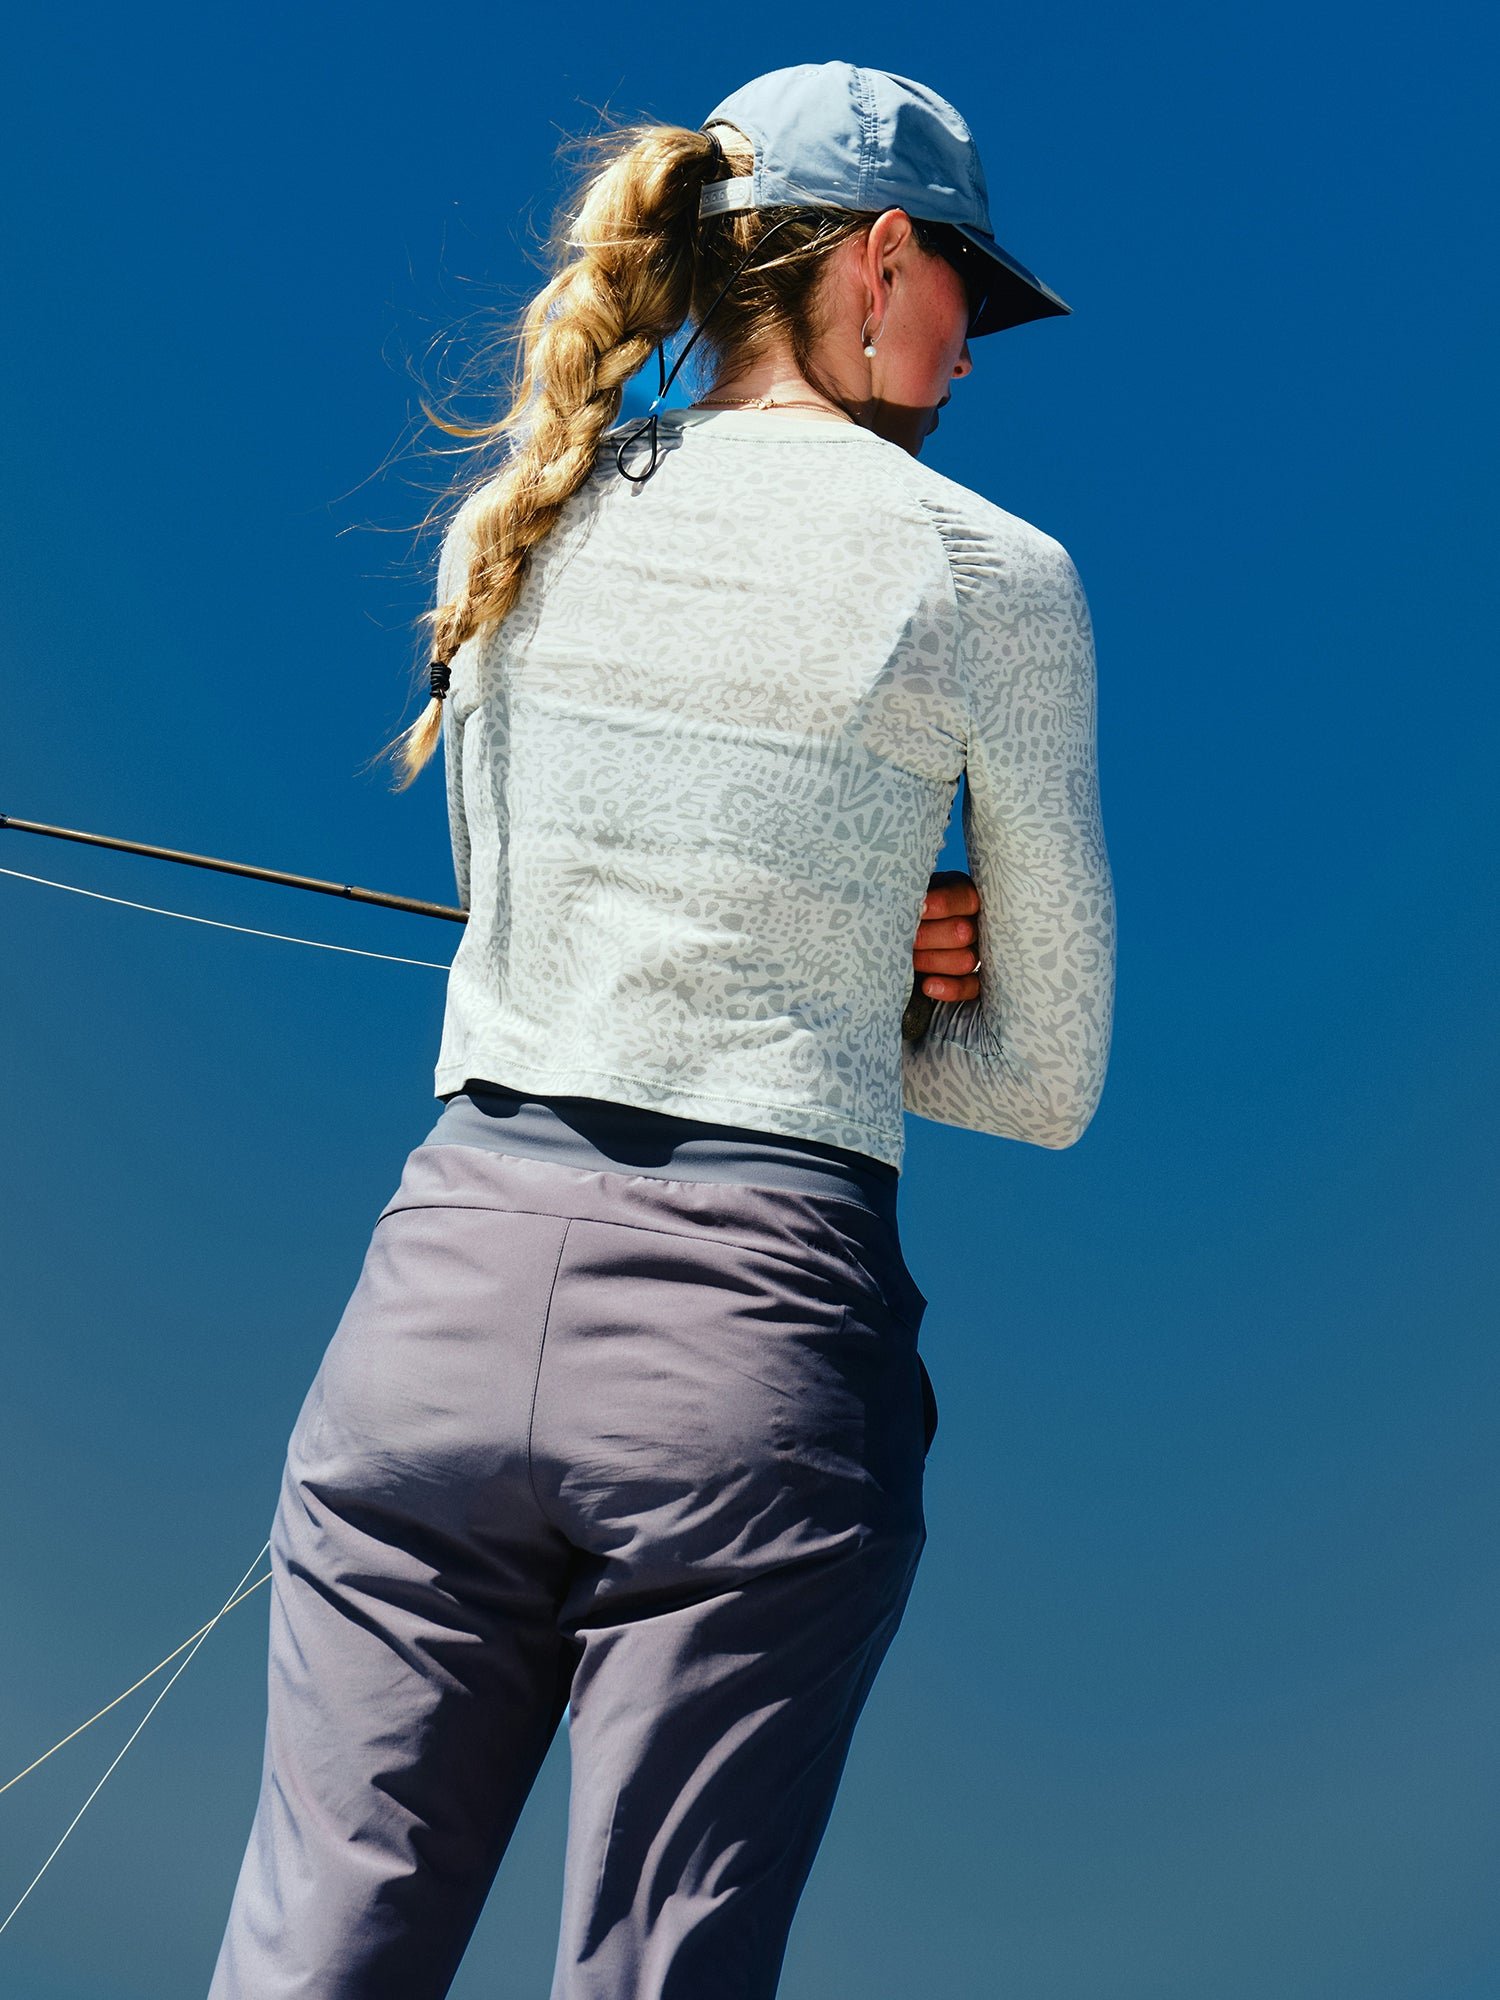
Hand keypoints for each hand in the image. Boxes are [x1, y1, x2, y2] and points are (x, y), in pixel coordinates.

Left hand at [903, 871, 981, 1042]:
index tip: (920, 909)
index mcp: (961, 896)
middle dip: (927, 937)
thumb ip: (909, 899)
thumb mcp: (905, 898)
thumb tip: (901, 905)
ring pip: (966, 960)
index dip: (943, 904)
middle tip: (904, 938)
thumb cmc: (900, 914)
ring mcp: (976, 952)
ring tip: (908, 959)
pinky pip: (971, 987)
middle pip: (963, 932)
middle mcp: (974, 923)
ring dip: (932, 961)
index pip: (965, 898)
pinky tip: (928, 985)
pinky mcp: (973, 980)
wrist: (891, 939)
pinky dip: (950, 988)